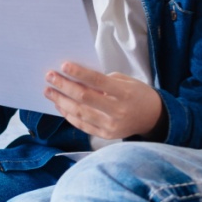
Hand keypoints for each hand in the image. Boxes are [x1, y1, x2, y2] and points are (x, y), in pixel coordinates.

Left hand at [44, 62, 165, 140]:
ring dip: (61, 101)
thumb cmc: (138, 95)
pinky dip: (68, 114)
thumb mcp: (126, 81)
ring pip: (79, 113)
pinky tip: (60, 105)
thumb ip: (104, 81)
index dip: (79, 73)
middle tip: (50, 76)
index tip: (63, 65)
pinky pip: (82, 125)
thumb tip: (78, 78)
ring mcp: (110, 126)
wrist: (152, 118)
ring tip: (49, 91)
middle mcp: (117, 111)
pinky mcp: (105, 135)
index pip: (97, 81)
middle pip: (84, 98)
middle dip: (64, 86)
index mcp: (124, 93)